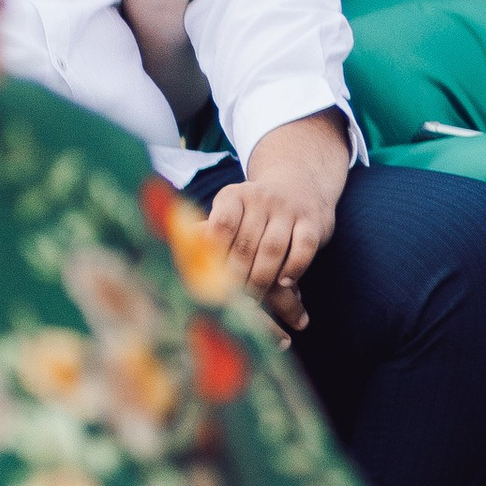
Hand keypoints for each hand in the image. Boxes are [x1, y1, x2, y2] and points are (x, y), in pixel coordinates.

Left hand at [205, 112, 347, 334]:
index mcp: (233, 196)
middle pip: (245, 244)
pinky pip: (303, 247)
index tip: (210, 282)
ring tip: (256, 297)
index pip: (219, 228)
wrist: (300, 184)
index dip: (214, 258)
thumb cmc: (253, 211)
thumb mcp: (228, 212)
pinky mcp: (313, 221)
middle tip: (232, 301)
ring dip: (263, 278)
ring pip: (273, 248)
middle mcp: (260, 198)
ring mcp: (288, 208)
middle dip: (237, 278)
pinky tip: (285, 282)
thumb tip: (172, 255)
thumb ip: (204, 234)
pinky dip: (294, 267)